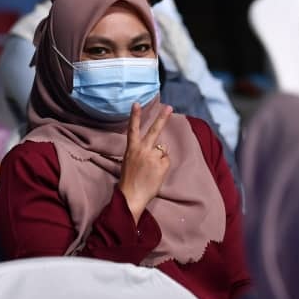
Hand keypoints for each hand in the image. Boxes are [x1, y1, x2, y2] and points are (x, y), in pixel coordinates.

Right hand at [118, 102, 172, 222]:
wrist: (131, 196)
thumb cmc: (129, 181)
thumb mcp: (130, 162)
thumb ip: (142, 152)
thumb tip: (158, 149)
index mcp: (131, 149)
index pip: (133, 129)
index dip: (135, 115)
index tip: (136, 103)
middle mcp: (143, 149)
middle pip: (155, 131)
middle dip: (162, 118)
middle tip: (169, 107)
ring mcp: (153, 156)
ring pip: (163, 150)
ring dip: (160, 158)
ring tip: (150, 171)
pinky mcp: (162, 164)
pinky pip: (166, 161)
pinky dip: (163, 166)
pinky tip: (155, 174)